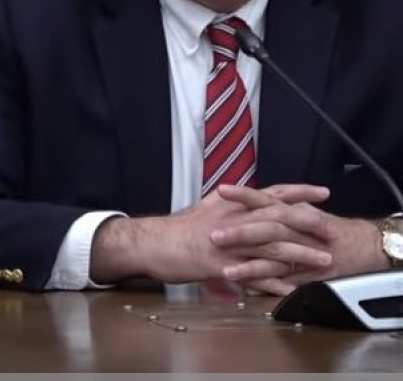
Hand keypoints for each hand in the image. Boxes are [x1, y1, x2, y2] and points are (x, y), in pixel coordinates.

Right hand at [91, 184, 331, 284]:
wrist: (152, 242)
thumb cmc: (177, 228)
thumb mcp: (207, 207)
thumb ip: (232, 205)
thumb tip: (249, 201)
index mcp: (231, 205)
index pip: (271, 193)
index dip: (299, 192)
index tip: (322, 193)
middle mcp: (234, 220)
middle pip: (279, 219)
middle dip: (308, 224)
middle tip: (329, 230)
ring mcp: (229, 243)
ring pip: (272, 247)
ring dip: (300, 255)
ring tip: (322, 262)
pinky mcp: (221, 265)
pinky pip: (253, 276)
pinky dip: (273, 283)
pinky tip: (289, 289)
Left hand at [211, 185, 386, 294]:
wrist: (359, 246)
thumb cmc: (324, 227)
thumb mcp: (300, 209)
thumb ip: (274, 202)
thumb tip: (240, 199)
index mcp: (291, 211)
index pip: (264, 198)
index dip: (243, 195)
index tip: (221, 191)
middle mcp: (296, 231)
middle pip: (267, 228)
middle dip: (240, 232)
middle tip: (212, 235)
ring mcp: (302, 254)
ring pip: (273, 259)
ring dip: (248, 266)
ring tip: (225, 271)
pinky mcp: (307, 275)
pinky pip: (284, 282)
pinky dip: (267, 287)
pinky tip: (249, 291)